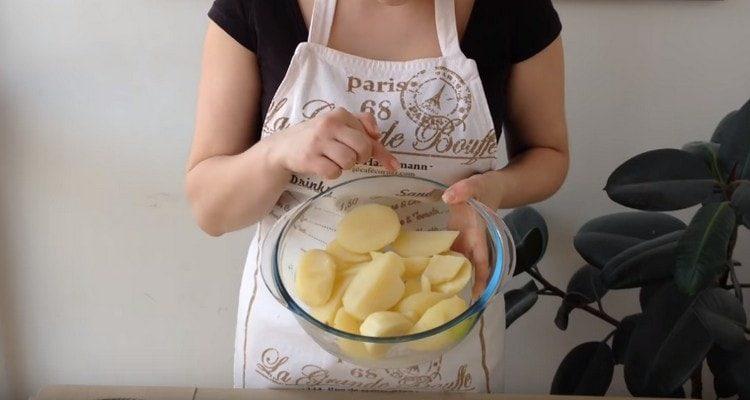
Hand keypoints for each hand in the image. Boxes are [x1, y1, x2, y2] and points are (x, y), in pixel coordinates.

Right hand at [269, 107, 398, 179]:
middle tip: (351, 158)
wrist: (284, 146)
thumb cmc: (318, 136)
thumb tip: (379, 136)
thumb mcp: (339, 124)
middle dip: (361, 158)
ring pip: (349, 162)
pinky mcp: (309, 158)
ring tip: (334, 160)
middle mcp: (330, 124)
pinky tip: (323, 166)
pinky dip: (332, 173)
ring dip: (345, 166)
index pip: (369, 133)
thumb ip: (362, 125)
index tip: (393, 166)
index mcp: (340, 115)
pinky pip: (334, 172)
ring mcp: (318, 141)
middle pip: (363, 148)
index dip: (382, 152)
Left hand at [443, 174, 502, 297]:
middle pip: (469, 268)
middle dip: (462, 284)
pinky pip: (449, 251)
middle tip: (447, 301)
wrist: (490, 185)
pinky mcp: (457, 236)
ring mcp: (465, 240)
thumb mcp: (476, 185)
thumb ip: (464, 190)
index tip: (477, 296)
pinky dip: (441, 260)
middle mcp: (473, 241)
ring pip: (458, 262)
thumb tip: (448, 197)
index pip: (483, 261)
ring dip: (449, 275)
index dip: (481, 279)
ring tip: (434, 292)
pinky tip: (427, 269)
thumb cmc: (486, 187)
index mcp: (480, 233)